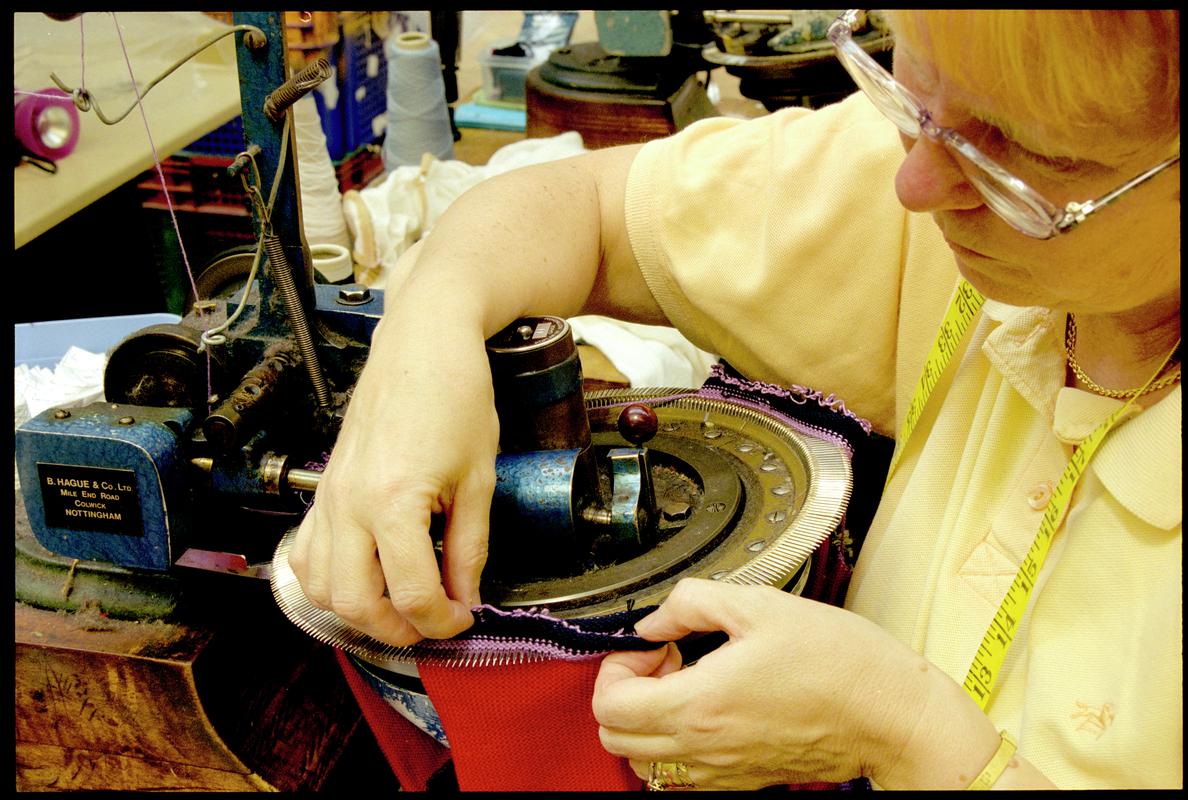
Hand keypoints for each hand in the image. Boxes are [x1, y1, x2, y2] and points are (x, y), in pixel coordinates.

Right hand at [288, 314, 498, 645]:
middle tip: (432, 625)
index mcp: (394, 501)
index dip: (443, 621)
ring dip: (357, 611)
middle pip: (354, 602)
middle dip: (396, 629)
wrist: (421, 344)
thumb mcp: (478, 477)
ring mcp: (328, 496)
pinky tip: (361, 578)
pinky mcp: (321, 488)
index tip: (464, 620)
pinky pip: (304, 553)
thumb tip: (466, 597)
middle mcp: (349, 504)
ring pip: (318, 586)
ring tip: (398, 607)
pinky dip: (325, 581)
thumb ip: (469, 547)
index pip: (412, 593)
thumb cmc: (455, 398)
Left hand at [592, 578, 936, 789]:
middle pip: (615, 738)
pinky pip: (684, 773)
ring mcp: (723, 771)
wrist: (891, 713)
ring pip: (645, 762)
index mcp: (700, 704)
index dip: (617, 665)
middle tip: (666, 659)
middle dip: (626, 692)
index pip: (609, 705)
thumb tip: (653, 619)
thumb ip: (691, 603)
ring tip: (687, 683)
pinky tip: (713, 705)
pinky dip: (678, 742)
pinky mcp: (744, 780)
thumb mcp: (759, 605)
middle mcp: (704, 748)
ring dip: (648, 720)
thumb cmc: (839, 661)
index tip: (654, 643)